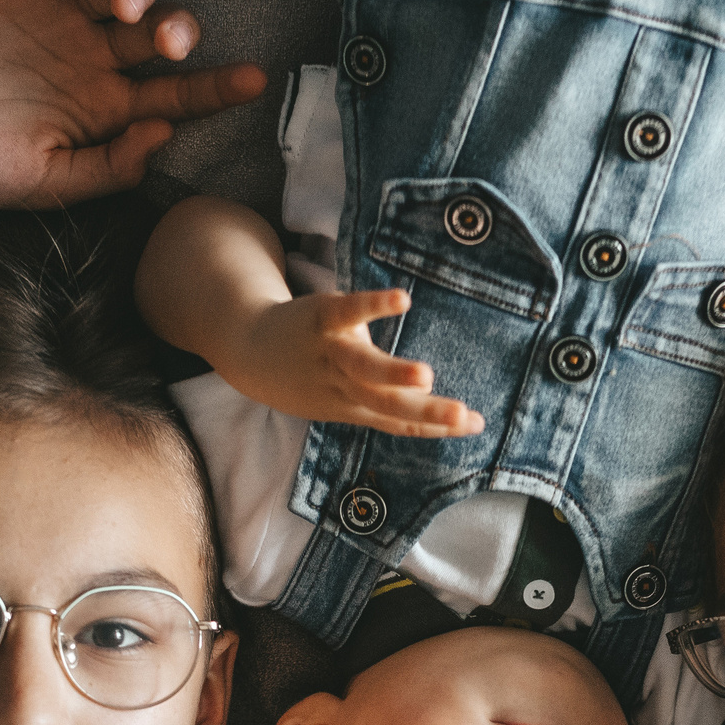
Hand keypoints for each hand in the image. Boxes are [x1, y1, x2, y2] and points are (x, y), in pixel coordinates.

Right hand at [0, 0, 265, 207]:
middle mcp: (87, 59)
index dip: (213, 88)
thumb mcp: (46, 185)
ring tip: (129, 5)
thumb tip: (164, 136)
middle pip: (155, 35)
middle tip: (168, 39)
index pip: (173, 96)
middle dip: (177, 31)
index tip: (254, 80)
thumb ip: (109, 166)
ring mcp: (52, 18)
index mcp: (103, 110)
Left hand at [223, 288, 482, 437]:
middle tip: (464, 416)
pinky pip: (348, 312)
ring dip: (394, 374)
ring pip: (364, 370)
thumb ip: (388, 402)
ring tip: (427, 376)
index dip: (436, 426)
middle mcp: (344, 388)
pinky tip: (402, 299)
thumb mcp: (346, 399)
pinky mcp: (320, 319)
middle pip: (388, 404)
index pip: (400, 422)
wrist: (249, 350)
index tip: (476, 424)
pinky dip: (373, 306)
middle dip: (427, 412)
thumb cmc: (310, 375)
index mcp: (356, 409)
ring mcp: (331, 354)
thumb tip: (434, 403)